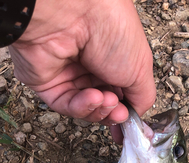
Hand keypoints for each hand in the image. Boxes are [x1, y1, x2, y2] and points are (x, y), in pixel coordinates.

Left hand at [9, 0, 154, 141]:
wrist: (73, 12)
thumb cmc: (111, 28)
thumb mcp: (140, 67)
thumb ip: (141, 97)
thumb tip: (134, 118)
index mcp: (113, 58)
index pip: (119, 93)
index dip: (124, 111)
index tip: (129, 124)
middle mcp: (88, 65)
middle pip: (101, 105)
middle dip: (112, 112)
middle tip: (119, 112)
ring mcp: (67, 74)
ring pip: (84, 108)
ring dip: (98, 109)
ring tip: (107, 101)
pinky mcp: (47, 83)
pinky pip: (65, 105)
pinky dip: (81, 107)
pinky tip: (92, 97)